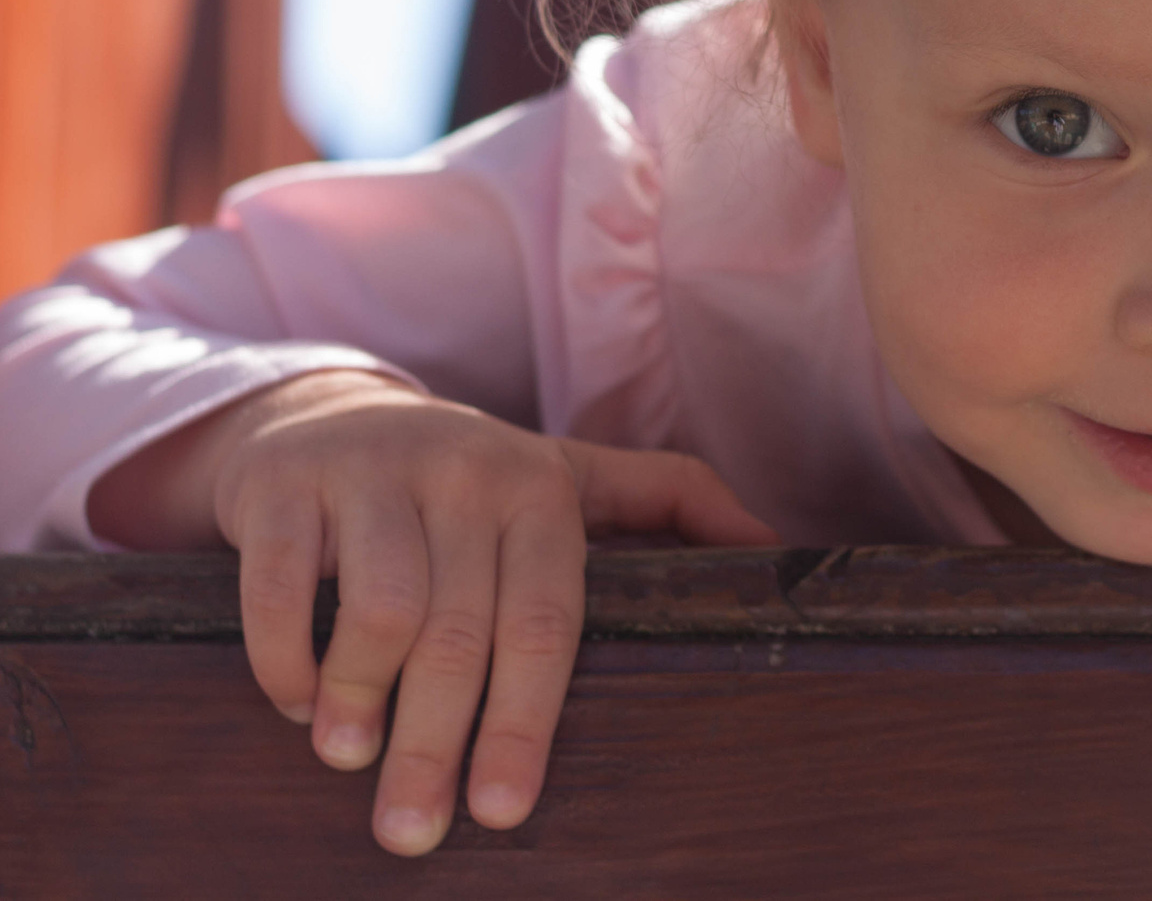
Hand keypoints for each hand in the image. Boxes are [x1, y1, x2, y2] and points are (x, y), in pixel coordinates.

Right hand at [90, 371, 777, 855]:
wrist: (330, 413)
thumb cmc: (472, 477)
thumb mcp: (574, 476)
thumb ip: (670, 500)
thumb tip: (775, 546)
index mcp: (544, 489)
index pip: (546, 621)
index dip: (527, 721)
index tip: (505, 810)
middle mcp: (467, 473)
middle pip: (459, 633)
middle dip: (439, 743)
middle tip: (414, 832)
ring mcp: (373, 472)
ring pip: (377, 613)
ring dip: (360, 702)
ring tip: (350, 759)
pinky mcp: (288, 484)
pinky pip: (282, 588)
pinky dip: (287, 658)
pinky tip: (296, 703)